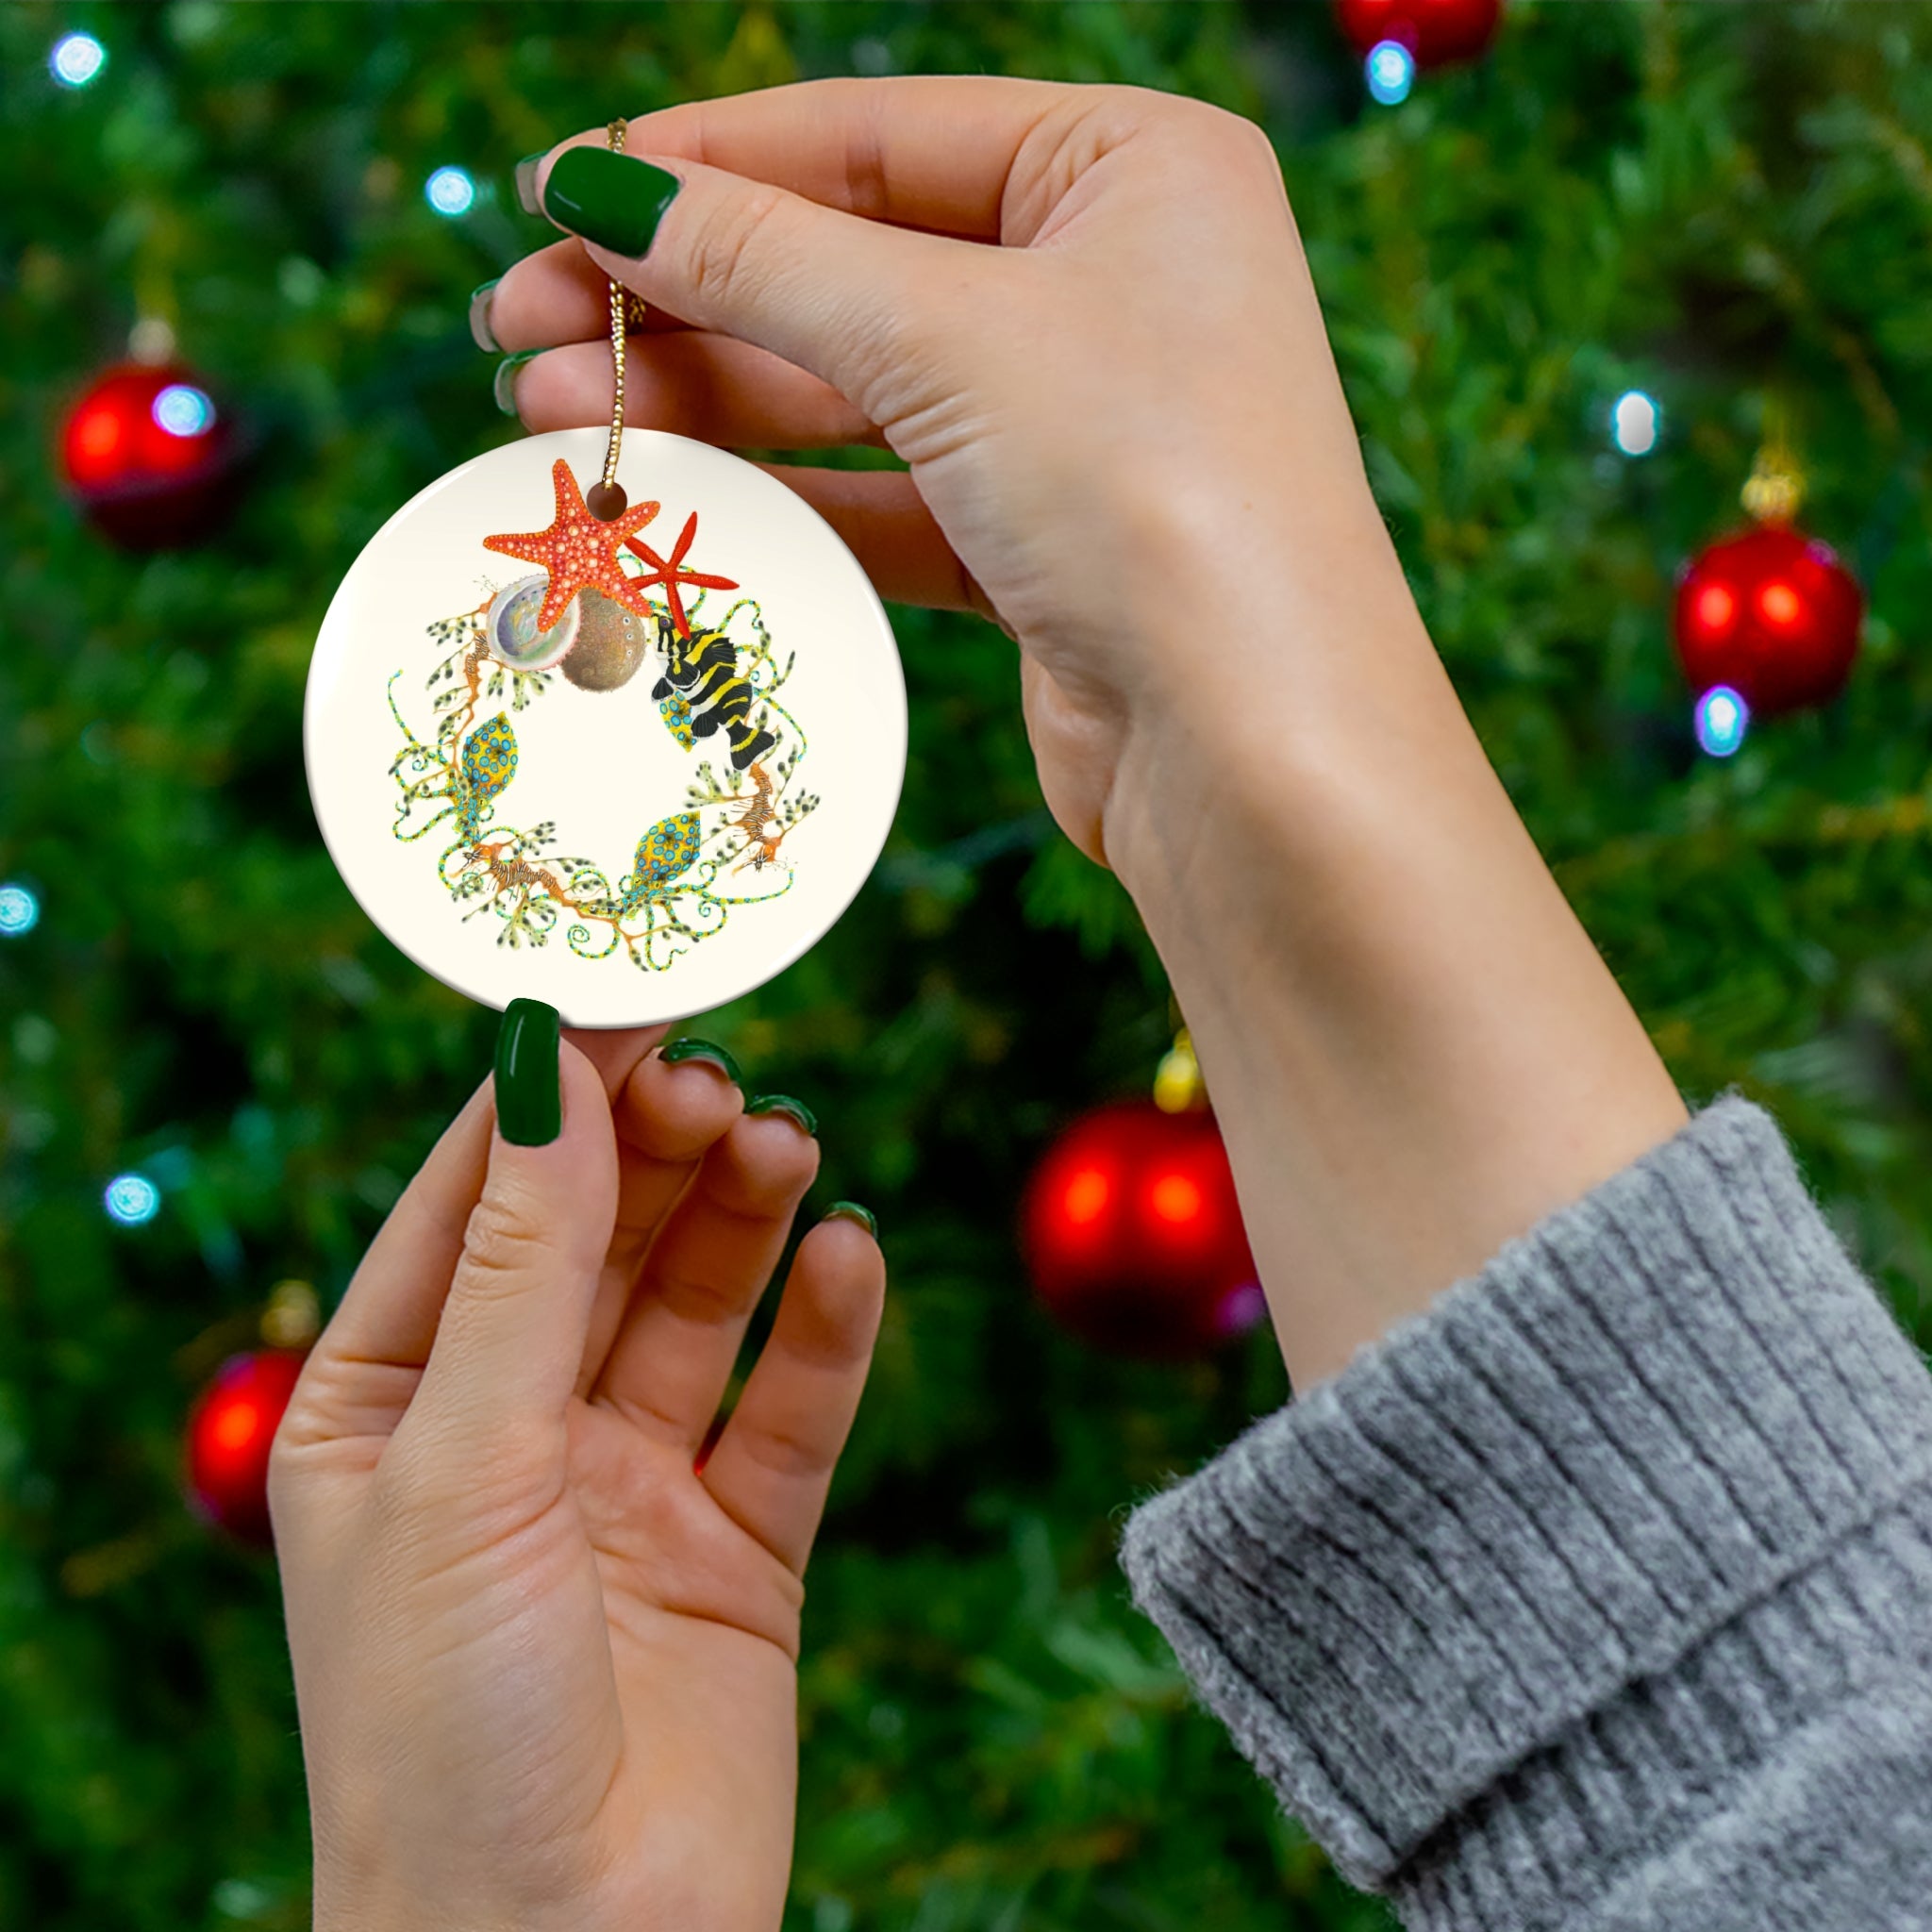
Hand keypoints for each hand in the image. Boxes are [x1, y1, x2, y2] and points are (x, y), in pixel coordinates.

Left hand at [270, 1024, 883, 1931]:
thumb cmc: (444, 1728)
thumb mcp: (463, 1464)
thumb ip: (523, 1265)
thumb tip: (550, 1068)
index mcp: (388, 1406)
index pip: (473, 1204)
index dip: (549, 1096)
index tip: (628, 993)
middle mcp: (508, 1433)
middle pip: (597, 1239)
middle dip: (655, 1152)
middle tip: (721, 1077)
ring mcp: (627, 1489)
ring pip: (697, 1307)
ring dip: (742, 1219)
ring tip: (787, 1144)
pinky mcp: (738, 1550)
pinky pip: (790, 1411)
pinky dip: (824, 1330)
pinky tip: (849, 1257)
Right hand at [482, 82, 1688, 1391]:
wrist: (1257, 753)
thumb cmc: (1151, 493)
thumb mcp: (946, 337)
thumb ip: (763, 258)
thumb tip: (598, 188)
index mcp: (1132, 169)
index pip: (874, 134)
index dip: (703, 164)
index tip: (554, 197)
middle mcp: (1114, 282)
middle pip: (850, 263)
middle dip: (680, 296)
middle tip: (514, 327)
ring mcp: (1081, 421)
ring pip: (855, 388)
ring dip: (704, 397)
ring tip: (548, 409)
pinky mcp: (1045, 546)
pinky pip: (885, 493)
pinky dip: (779, 492)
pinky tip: (660, 491)